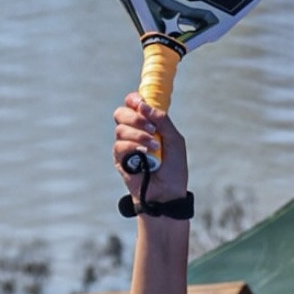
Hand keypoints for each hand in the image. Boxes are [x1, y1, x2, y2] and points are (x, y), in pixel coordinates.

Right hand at [113, 94, 188, 208]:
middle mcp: (133, 133)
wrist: (168, 193)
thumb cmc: (173, 168)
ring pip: (120, 129)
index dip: (134, 100)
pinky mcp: (120, 160)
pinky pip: (119, 146)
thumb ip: (162, 120)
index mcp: (146, 124)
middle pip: (121, 113)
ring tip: (153, 146)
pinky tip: (144, 154)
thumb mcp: (174, 139)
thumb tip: (143, 105)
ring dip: (138, 135)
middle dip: (135, 117)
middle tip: (151, 128)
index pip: (132, 104)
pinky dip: (132, 147)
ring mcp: (125, 146)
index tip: (141, 103)